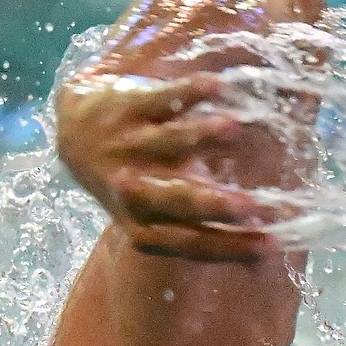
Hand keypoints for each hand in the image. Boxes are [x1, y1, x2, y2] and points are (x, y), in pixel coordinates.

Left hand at [53, 0, 325, 261]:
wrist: (74, 133)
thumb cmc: (138, 181)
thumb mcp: (160, 213)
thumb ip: (208, 229)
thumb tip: (270, 259)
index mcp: (142, 225)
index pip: (188, 243)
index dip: (228, 247)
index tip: (271, 245)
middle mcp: (132, 190)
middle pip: (173, 201)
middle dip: (211, 204)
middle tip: (251, 208)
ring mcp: (127, 147)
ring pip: (167, 143)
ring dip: (200, 135)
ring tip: (234, 128)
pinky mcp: (126, 108)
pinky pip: (159, 99)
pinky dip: (187, 92)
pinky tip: (218, 86)